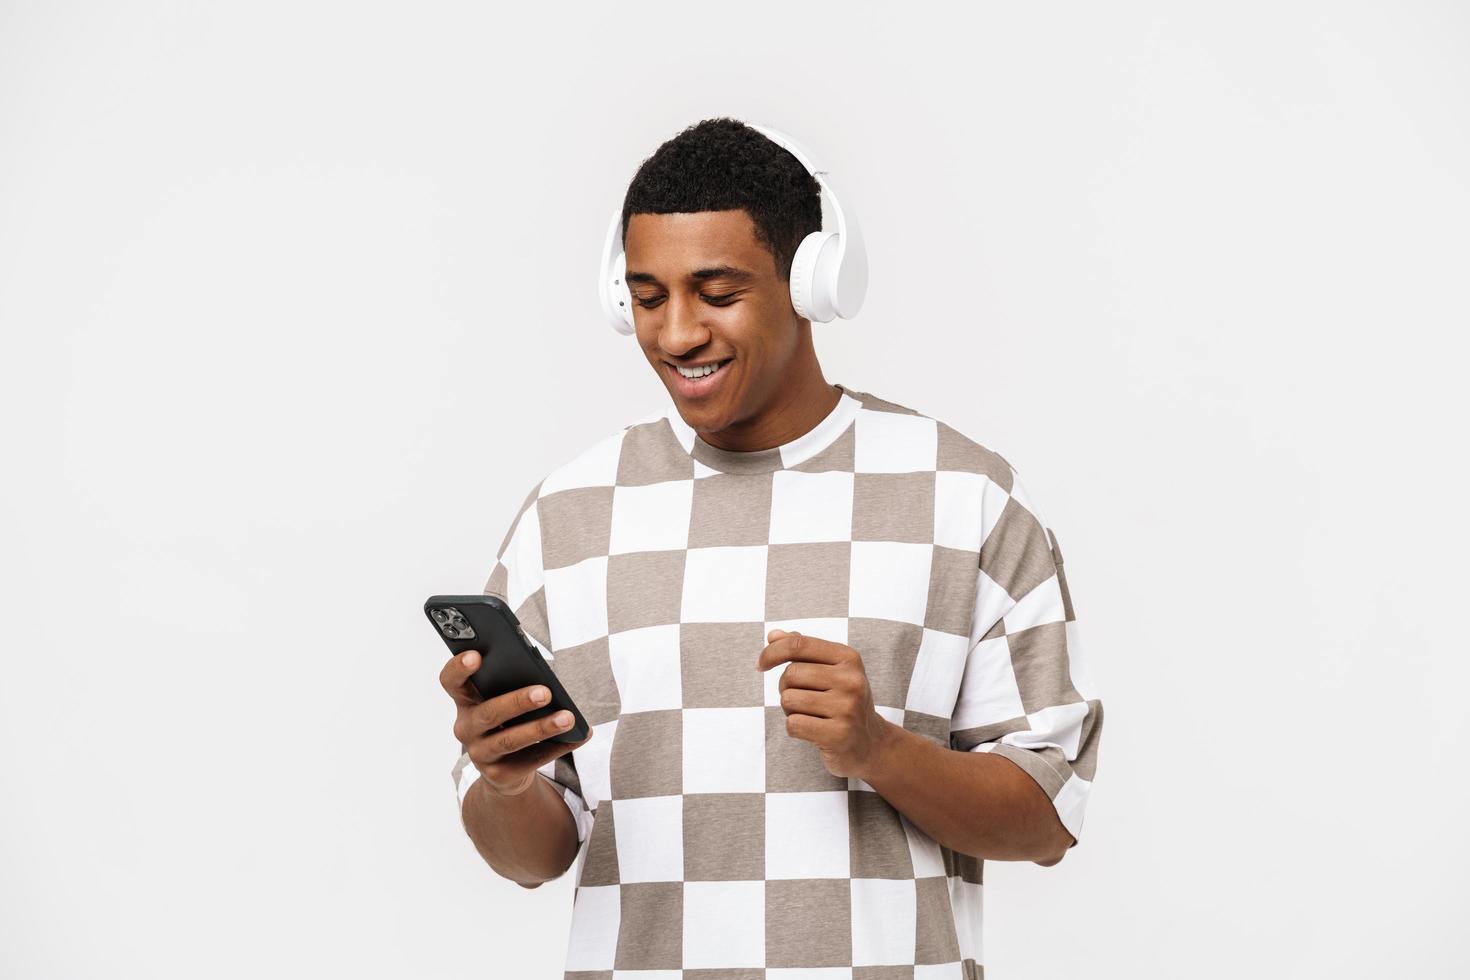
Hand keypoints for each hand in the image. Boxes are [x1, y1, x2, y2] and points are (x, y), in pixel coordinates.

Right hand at [439, 649, 591, 797]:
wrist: (505, 770)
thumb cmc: (508, 720)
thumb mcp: (503, 699)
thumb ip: (513, 684)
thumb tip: (546, 680)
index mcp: (465, 700)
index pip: (451, 681)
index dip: (459, 668)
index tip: (476, 655)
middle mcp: (466, 727)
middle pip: (488, 713)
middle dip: (517, 702)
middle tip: (545, 692)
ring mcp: (480, 753)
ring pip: (510, 740)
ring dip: (541, 728)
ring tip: (568, 718)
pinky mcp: (499, 775)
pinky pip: (530, 760)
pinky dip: (557, 747)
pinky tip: (577, 736)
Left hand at [755, 629, 893, 779]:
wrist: (870, 744)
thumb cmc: (843, 702)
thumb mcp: (831, 671)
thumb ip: (802, 651)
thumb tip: (773, 635)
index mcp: (849, 658)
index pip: (798, 645)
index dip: (772, 652)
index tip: (760, 665)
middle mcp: (851, 680)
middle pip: (791, 674)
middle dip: (785, 687)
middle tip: (801, 699)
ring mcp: (847, 708)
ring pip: (789, 700)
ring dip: (790, 710)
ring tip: (810, 715)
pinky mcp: (838, 735)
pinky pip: (793, 724)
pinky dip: (795, 728)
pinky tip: (813, 730)